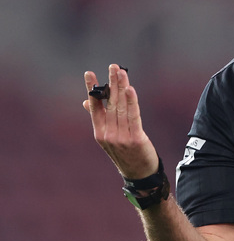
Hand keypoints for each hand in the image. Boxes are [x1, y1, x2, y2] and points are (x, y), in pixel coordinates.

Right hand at [83, 64, 158, 178]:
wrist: (139, 174)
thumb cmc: (125, 153)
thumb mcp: (108, 138)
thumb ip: (100, 119)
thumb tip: (86, 101)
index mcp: (99, 132)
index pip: (94, 106)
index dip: (92, 89)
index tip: (89, 73)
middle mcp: (108, 134)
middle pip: (110, 103)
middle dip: (112, 83)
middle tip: (113, 66)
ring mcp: (121, 137)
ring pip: (121, 107)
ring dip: (122, 88)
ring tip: (122, 72)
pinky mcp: (136, 139)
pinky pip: (133, 116)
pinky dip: (132, 102)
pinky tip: (130, 89)